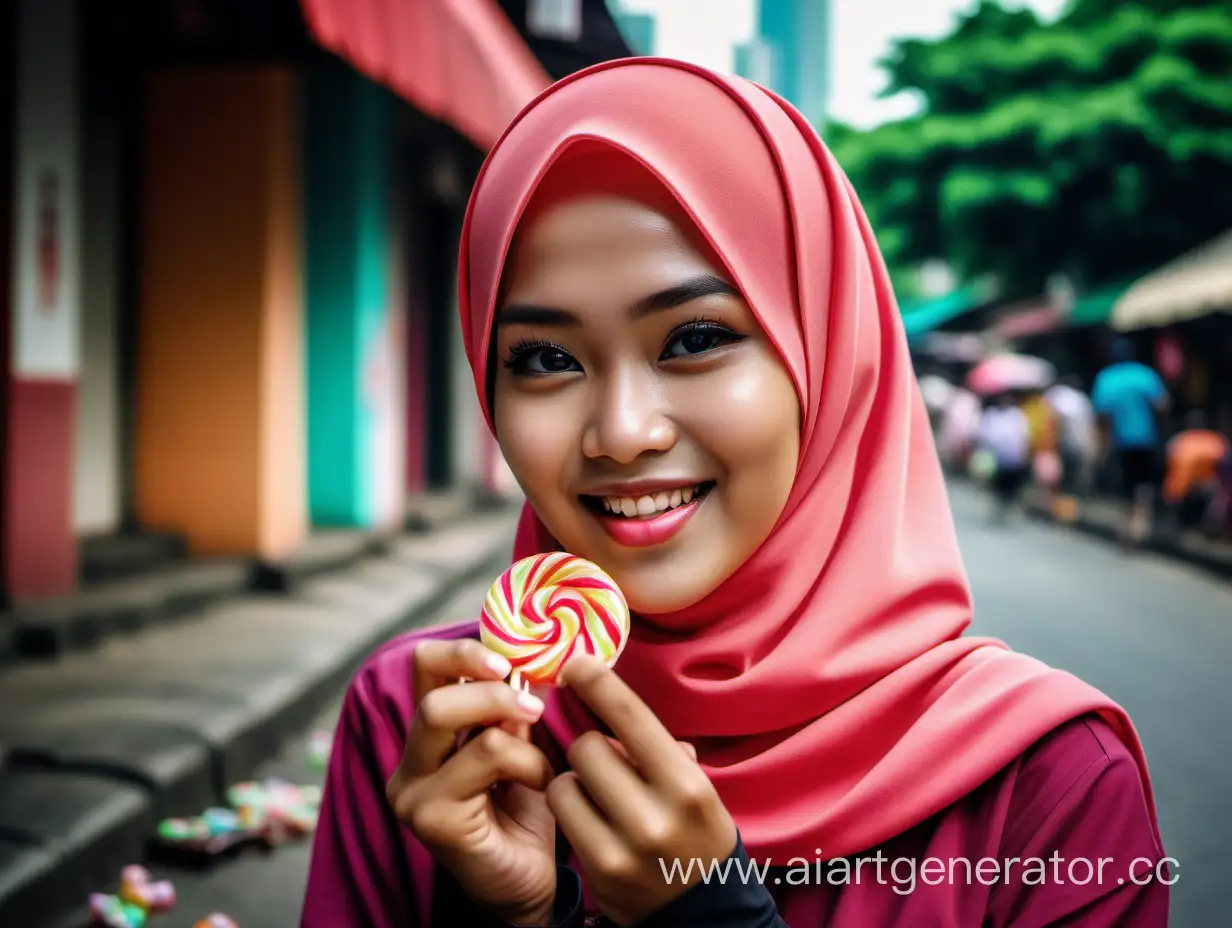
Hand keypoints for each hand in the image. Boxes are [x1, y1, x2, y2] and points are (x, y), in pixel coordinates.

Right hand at [385, 639, 557, 925]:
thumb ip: (512, 711)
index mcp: (427, 739)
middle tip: (532, 702)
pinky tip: (542, 784)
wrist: (528, 885)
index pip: (424, 669)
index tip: (508, 659)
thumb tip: (531, 661)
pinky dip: (527, 761)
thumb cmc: (524, 815)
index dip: (463, 652)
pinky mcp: (430, 817)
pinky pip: (485, 756)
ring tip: (540, 752)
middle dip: (488, 685)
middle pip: (430, 692)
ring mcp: (412, 792)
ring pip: (447, 716)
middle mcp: (409, 763)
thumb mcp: (520, 749)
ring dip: (510, 725)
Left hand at [546, 655, 737, 925]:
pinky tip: (587, 815)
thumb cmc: (696, 833)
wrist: (705, 911)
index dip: (597, 682)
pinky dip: (568, 806)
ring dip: (573, 778)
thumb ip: (655, 747)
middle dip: (588, 744)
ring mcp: (623, 845)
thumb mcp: (693, 786)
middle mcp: (656, 814)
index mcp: (686, 783)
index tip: (576, 663)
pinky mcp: (598, 869)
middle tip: (600, 754)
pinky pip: (562, 813)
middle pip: (587, 747)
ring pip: (566, 780)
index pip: (630, 715)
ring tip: (596, 791)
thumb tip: (604, 694)